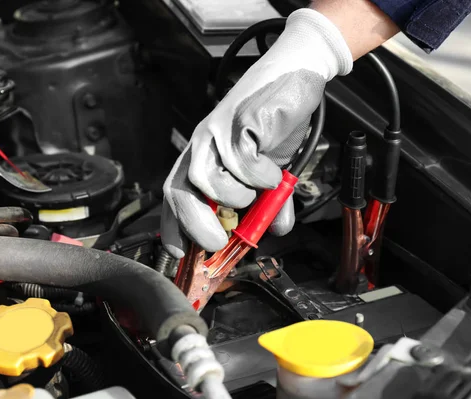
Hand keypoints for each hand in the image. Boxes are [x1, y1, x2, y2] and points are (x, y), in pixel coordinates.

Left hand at [162, 9, 352, 257]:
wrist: (297, 73)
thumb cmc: (276, 122)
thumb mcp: (271, 172)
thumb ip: (270, 205)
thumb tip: (275, 231)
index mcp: (204, 156)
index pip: (175, 195)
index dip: (173, 226)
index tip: (180, 254)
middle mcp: (204, 144)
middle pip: (180, 189)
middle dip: (196, 224)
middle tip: (218, 242)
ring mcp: (218, 131)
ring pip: (204, 178)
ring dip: (232, 197)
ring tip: (255, 194)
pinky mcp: (240, 122)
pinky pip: (240, 161)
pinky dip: (259, 176)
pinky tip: (272, 172)